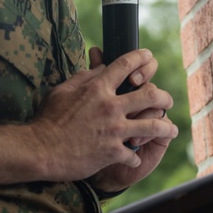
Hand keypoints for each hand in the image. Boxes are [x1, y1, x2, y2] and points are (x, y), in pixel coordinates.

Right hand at [29, 48, 176, 183]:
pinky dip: (135, 156)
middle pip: (150, 95)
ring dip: (165, 127)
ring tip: (171, 129)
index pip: (126, 65)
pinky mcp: (113, 152)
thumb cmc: (48, 118)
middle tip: (167, 100)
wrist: (41, 150)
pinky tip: (134, 157)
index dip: (141, 57)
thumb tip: (100, 68)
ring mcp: (114, 130)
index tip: (148, 56)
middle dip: (164, 97)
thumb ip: (84, 78)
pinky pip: (134, 154)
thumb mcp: (63, 89)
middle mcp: (111, 106)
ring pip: (153, 125)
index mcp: (98, 88)